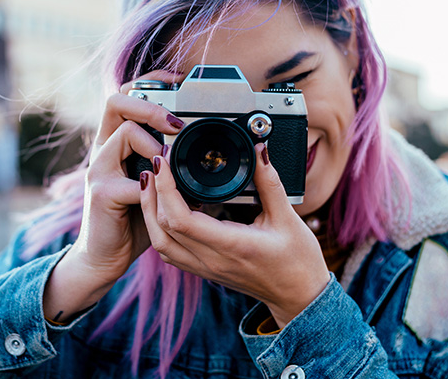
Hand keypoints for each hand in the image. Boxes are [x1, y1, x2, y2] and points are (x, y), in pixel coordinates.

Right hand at [43, 70, 184, 322]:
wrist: (105, 257)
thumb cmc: (134, 220)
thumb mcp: (158, 188)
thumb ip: (175, 170)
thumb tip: (215, 160)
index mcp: (118, 142)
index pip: (127, 95)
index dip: (151, 82)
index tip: (180, 81)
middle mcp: (104, 149)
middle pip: (116, 101)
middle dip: (150, 104)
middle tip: (177, 122)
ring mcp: (99, 169)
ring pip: (124, 131)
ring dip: (153, 141)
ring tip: (168, 160)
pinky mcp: (101, 193)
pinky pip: (130, 179)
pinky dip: (153, 185)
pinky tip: (163, 194)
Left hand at [139, 143, 329, 327]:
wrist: (298, 297)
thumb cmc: (297, 261)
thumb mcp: (289, 218)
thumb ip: (270, 182)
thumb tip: (259, 150)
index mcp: (231, 245)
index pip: (181, 219)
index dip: (166, 188)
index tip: (164, 162)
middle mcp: (212, 260)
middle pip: (162, 229)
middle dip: (152, 193)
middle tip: (155, 163)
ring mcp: (204, 268)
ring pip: (160, 242)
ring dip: (149, 211)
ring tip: (151, 182)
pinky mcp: (203, 270)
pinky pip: (169, 251)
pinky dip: (159, 228)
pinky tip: (163, 208)